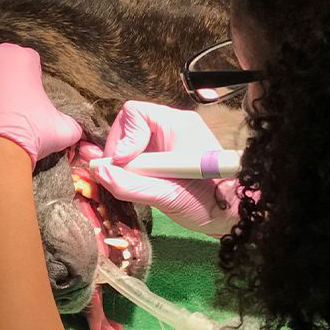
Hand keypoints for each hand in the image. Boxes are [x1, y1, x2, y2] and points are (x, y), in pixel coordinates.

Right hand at [90, 101, 240, 235]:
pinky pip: (137, 156)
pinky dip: (132, 171)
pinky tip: (140, 185)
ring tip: (137, 185)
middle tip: (122, 178)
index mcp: (176, 124)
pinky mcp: (165, 156)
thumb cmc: (208, 203)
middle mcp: (171, 126)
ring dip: (126, 165)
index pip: (133, 113)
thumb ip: (130, 185)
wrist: (231, 216)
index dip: (122, 138)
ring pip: (129, 143)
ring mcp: (168, 141)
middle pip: (127, 127)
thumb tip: (98, 172)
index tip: (124, 164)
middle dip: (120, 153)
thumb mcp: (167, 196)